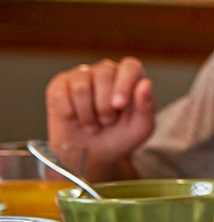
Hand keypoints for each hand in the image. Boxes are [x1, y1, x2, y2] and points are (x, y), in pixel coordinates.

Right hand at [46, 58, 155, 176]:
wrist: (90, 154)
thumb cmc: (119, 137)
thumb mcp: (140, 128)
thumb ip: (146, 106)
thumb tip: (146, 83)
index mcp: (130, 76)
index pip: (130, 66)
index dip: (124, 84)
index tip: (119, 106)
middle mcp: (106, 70)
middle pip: (104, 73)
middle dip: (104, 105)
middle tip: (107, 122)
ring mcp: (81, 75)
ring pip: (81, 85)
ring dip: (87, 113)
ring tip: (93, 125)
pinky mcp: (59, 85)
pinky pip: (61, 94)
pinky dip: (69, 114)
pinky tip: (75, 120)